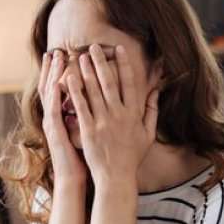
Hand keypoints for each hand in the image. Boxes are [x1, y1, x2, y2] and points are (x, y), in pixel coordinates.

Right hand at [39, 51, 86, 186]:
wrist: (72, 178)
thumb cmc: (82, 157)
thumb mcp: (84, 132)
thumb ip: (87, 115)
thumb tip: (96, 103)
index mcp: (61, 116)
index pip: (60, 89)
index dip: (60, 72)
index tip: (65, 55)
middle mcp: (53, 117)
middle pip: (50, 86)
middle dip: (52, 68)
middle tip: (55, 50)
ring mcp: (52, 123)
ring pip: (50, 94)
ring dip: (51, 74)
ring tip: (54, 58)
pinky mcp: (55, 131)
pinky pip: (54, 109)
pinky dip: (55, 94)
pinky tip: (57, 80)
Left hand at [66, 44, 157, 188]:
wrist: (116, 177)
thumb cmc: (132, 156)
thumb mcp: (148, 133)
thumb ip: (151, 110)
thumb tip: (156, 90)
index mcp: (134, 114)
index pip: (129, 83)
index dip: (124, 64)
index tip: (118, 49)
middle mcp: (119, 115)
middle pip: (109, 82)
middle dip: (101, 62)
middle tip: (92, 46)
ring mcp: (103, 122)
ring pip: (93, 91)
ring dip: (86, 72)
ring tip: (78, 57)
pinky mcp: (88, 130)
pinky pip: (80, 107)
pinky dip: (74, 92)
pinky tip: (67, 79)